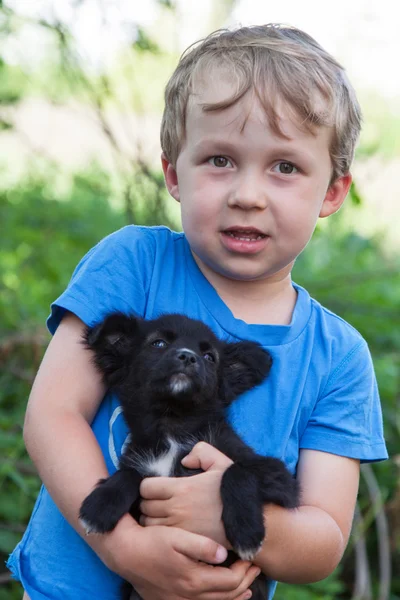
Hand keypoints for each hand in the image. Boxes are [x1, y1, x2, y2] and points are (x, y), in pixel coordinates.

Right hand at [105, 519, 259, 599]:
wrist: (126, 553)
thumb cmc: (152, 541)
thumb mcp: (177, 537)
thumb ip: (202, 546)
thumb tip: (224, 552)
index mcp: (194, 579)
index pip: (230, 581)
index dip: (244, 571)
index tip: (250, 557)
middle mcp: (189, 596)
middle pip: (227, 595)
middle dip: (244, 582)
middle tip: (254, 567)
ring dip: (234, 594)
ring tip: (246, 583)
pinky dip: (218, 599)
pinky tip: (221, 592)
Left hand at [140, 442, 232, 545]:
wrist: (248, 522)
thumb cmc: (234, 492)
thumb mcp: (221, 462)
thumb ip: (201, 452)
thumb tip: (184, 461)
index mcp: (182, 488)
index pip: (146, 487)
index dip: (148, 486)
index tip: (156, 488)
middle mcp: (176, 508)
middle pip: (145, 507)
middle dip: (147, 503)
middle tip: (156, 503)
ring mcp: (179, 528)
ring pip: (149, 526)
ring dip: (151, 520)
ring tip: (160, 517)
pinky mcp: (184, 544)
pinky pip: (161, 540)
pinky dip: (159, 535)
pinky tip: (167, 531)